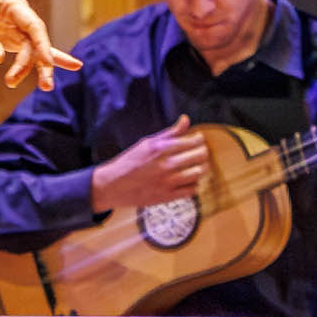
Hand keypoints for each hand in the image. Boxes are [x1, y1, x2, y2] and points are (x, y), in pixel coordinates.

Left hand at [0, 0, 82, 90]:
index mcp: (11, 4)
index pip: (33, 25)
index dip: (42, 45)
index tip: (46, 63)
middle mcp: (19, 14)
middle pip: (36, 41)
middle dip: (39, 63)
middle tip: (44, 86)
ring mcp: (18, 27)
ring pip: (33, 50)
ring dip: (31, 69)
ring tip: (29, 85)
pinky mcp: (13, 39)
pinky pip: (31, 52)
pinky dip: (44, 60)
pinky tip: (72, 66)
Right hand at [92, 119, 210, 213]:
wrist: (113, 185)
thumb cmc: (130, 162)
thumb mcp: (148, 143)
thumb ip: (170, 133)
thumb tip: (186, 119)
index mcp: (161, 148)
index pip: (194, 141)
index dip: (199, 140)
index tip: (197, 141)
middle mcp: (166, 164)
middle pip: (201, 156)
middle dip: (203, 153)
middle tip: (198, 153)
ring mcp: (167, 182)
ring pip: (199, 173)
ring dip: (200, 168)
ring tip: (194, 167)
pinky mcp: (167, 196)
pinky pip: (192, 190)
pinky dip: (193, 185)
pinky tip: (187, 181)